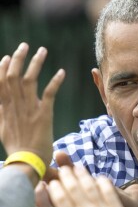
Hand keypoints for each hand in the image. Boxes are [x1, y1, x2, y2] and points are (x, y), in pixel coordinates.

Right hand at [0, 43, 64, 171]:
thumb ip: (1, 113)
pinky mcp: (44, 114)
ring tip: (42, 50)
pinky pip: (49, 93)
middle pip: (14, 75)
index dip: (2, 68)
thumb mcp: (2, 128)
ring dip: (36, 63)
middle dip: (18, 58)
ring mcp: (29, 108)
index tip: (6, 57)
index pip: (1, 82)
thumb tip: (1, 103)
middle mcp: (15, 105)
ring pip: (30, 80)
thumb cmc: (16, 147)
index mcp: (4, 107)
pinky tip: (62, 72)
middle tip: (25, 45)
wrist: (27, 161)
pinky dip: (55, 82)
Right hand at [45, 166, 135, 206]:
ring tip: (78, 166)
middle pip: (74, 188)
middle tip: (63, 168)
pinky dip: (103, 181)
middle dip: (67, 176)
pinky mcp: (114, 206)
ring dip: (83, 174)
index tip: (53, 181)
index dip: (56, 188)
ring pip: (89, 186)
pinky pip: (108, 190)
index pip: (61, 199)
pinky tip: (99, 176)